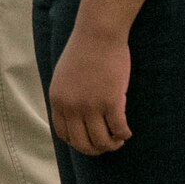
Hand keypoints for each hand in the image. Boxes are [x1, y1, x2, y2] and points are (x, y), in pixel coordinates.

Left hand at [48, 29, 131, 155]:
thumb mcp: (63, 76)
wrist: (97, 34)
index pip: (64, 134)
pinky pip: (119, 129)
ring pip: (102, 141)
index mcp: (57, 100)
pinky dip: (124, 134)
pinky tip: (127, 131)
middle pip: (82, 143)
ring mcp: (91, 105)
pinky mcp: (111, 101)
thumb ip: (66, 96)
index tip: (89, 142)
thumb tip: (73, 116)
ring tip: (118, 139)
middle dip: (96, 150)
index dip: (78, 143)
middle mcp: (71, 106)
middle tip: (107, 145)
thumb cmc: (83, 52)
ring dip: (112, 145)